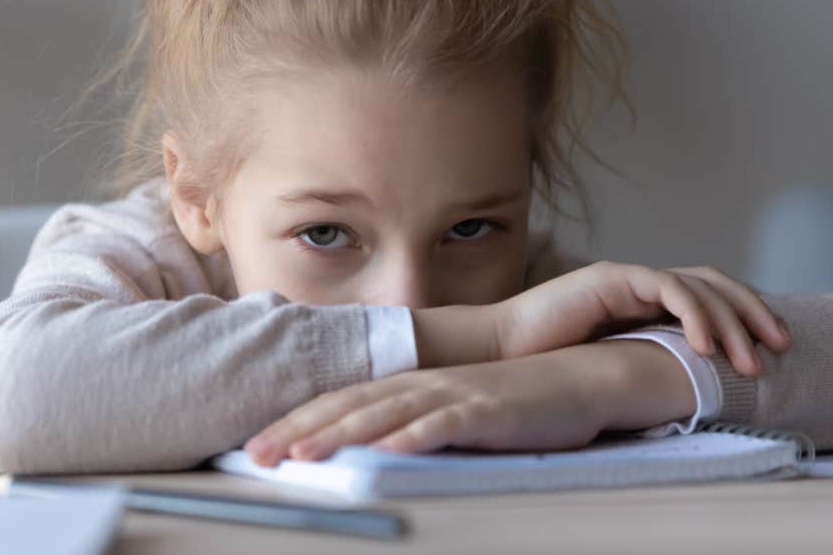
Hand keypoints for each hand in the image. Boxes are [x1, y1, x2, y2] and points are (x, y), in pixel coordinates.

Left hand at [243, 340, 695, 466]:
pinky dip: (413, 435)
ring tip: (302, 455)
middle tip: (256, 456)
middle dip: (299, 431)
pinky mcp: (488, 410)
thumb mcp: (452, 411)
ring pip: (386, 414)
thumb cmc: (513, 401)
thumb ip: (411, 422)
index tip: (258, 446)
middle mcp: (424, 385)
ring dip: (340, 434)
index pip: (343, 403)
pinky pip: (444, 424)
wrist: (577, 377)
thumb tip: (367, 445)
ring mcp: (454, 395)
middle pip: (351, 407)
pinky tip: (387, 449)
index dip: (298, 423)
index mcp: (411, 386)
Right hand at [499, 261, 791, 375]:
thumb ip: (650, 363)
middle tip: (782, 348)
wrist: (498, 352)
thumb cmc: (546, 366)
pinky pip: (666, 288)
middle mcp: (641, 285)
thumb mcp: (615, 366)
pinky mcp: (610, 279)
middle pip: (715, 284)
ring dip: (732, 321)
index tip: (773, 352)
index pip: (709, 298)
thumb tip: (696, 392)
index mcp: (644, 304)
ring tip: (749, 360)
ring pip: (699, 285)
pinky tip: (706, 346)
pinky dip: (694, 314)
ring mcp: (626, 278)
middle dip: (753, 314)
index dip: (745, 318)